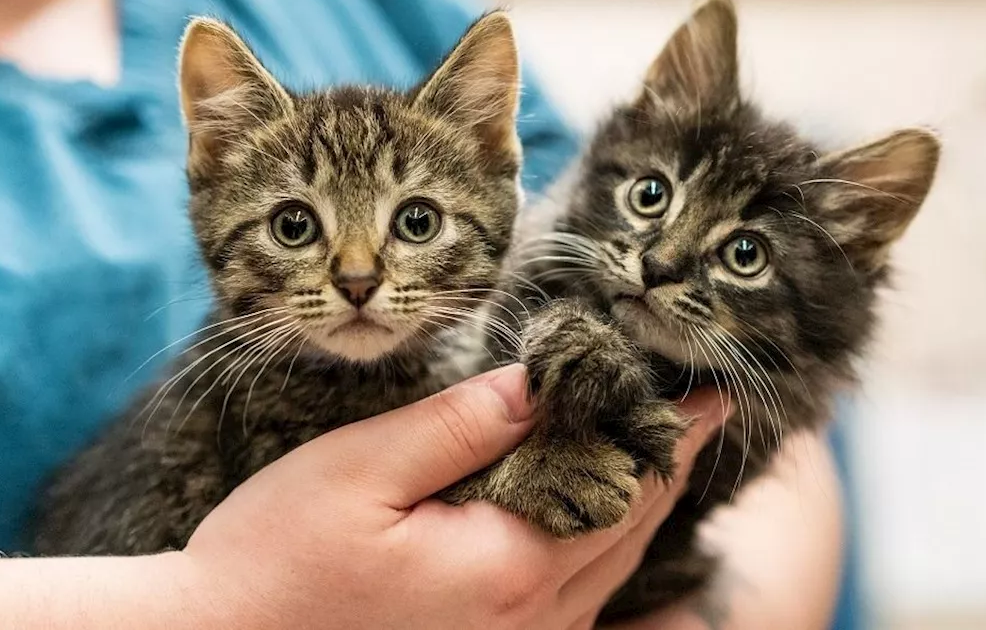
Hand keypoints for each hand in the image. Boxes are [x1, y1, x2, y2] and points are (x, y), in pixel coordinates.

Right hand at [182, 364, 729, 629]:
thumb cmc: (276, 560)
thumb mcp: (360, 470)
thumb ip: (460, 425)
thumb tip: (541, 380)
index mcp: (509, 566)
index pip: (623, 488)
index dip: (670, 436)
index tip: (709, 390)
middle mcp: (531, 623)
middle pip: (627, 533)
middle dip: (666, 468)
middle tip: (698, 411)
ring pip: (608, 575)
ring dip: (641, 512)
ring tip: (662, 457)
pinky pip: (579, 614)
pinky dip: (606, 563)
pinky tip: (613, 540)